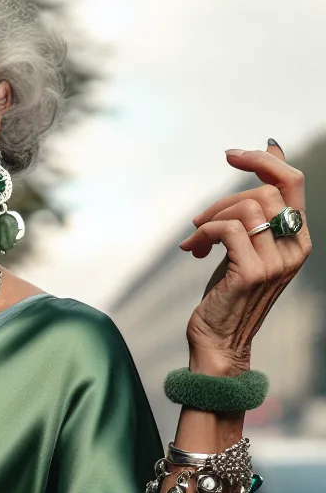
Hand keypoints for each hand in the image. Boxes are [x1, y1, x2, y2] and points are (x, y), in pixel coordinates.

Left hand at [180, 142, 311, 374]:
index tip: (231, 155)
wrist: (218, 341)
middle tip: (200, 223)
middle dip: (223, 200)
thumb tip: (272, 151)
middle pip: (265, 191)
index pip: (292, 182)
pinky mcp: (253, 272)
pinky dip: (204, 233)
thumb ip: (258, 208)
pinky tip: (194, 250)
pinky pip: (227, 229)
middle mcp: (295, 248)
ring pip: (245, 207)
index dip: (262, 161)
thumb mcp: (245, 245)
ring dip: (210, 218)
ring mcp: (277, 261)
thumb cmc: (228, 294)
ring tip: (196, 240)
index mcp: (298, 239)